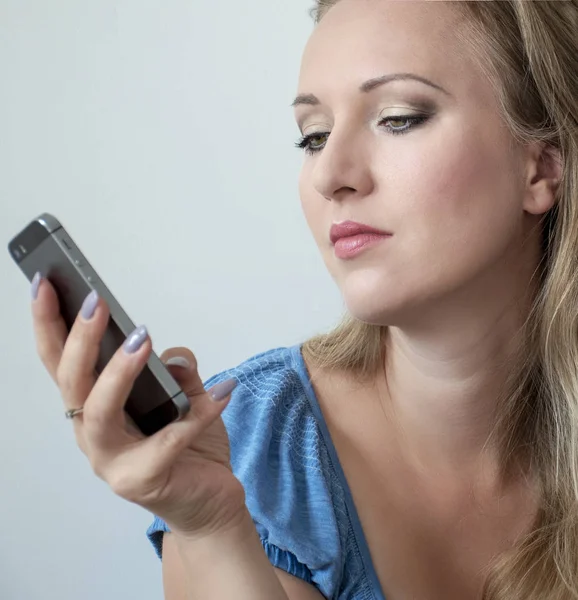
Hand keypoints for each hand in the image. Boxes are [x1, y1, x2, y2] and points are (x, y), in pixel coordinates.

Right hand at [31, 274, 246, 539]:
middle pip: (72, 383)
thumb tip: (174, 356)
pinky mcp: (142, 481)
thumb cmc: (188, 445)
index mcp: (94, 407)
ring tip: (141, 339)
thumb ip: (176, 373)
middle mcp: (93, 434)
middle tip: (94, 302)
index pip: (61, 363)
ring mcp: (112, 462)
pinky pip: (169, 441)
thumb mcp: (184, 396)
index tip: (44, 282)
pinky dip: (198, 411)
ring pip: (101, 413)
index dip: (49, 324)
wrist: (207, 500)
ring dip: (119, 372)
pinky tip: (223, 391)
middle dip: (79, 339)